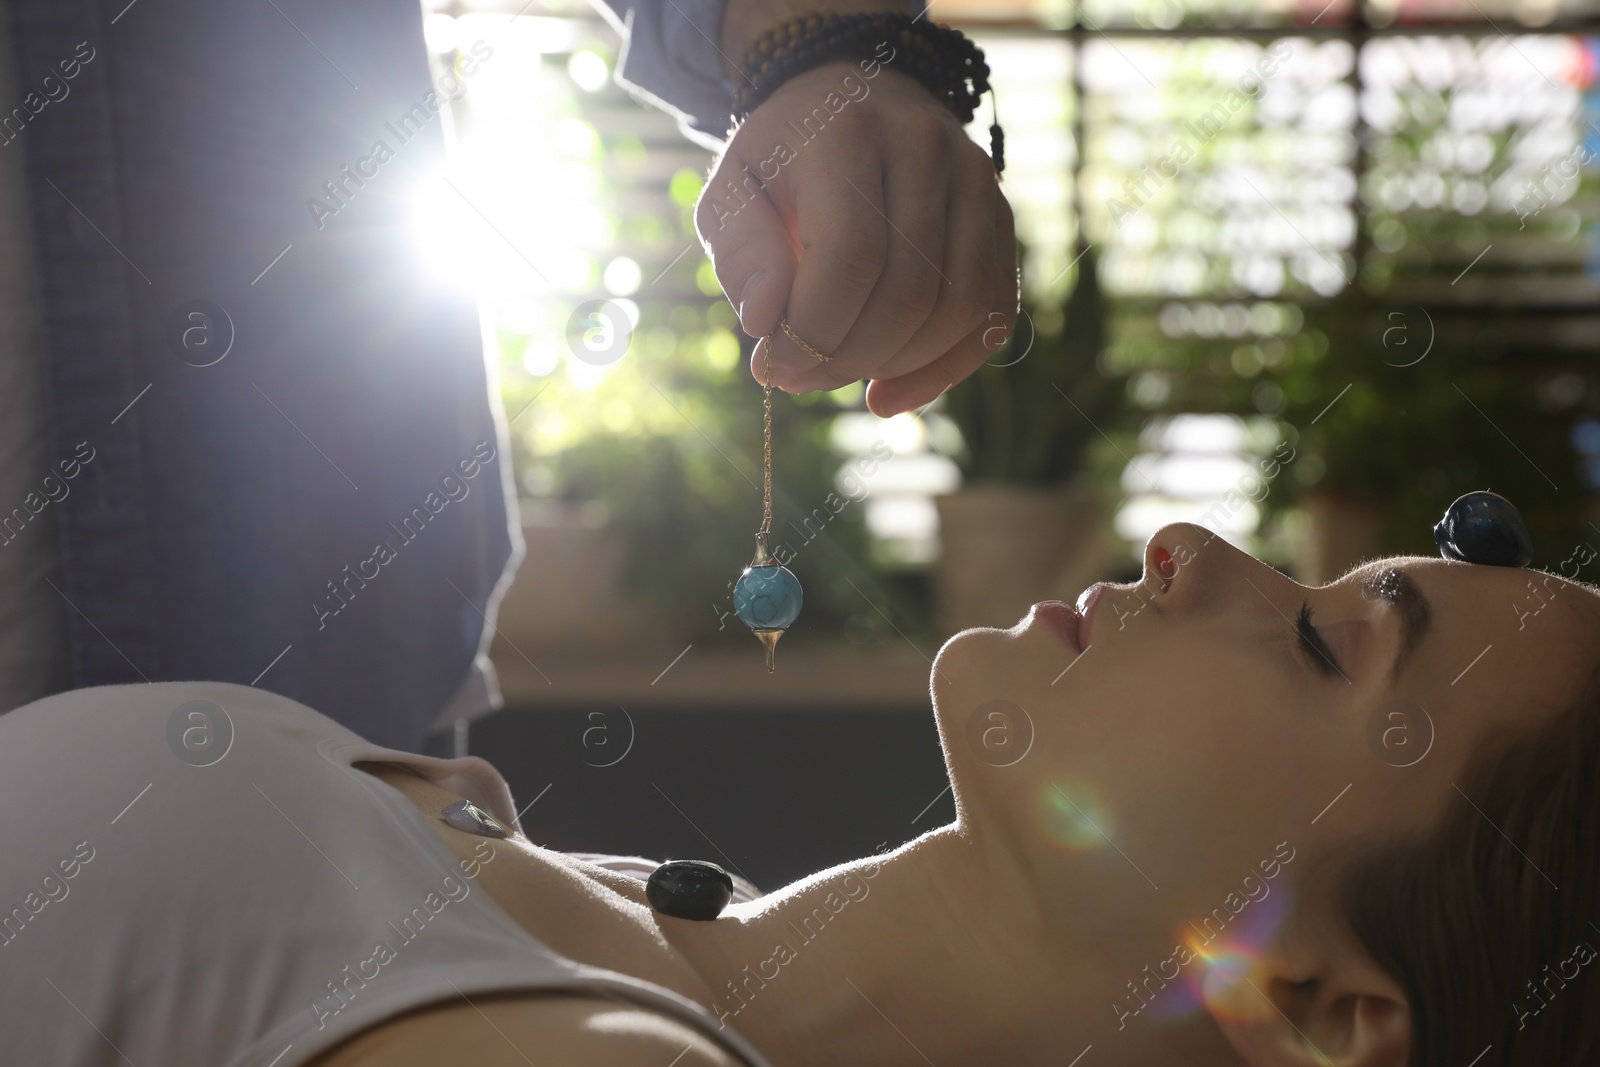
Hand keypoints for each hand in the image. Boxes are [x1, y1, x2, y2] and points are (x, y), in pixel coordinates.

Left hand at [694, 49, 1017, 417]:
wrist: (851, 99)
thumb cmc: (783, 163)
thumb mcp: (733, 192)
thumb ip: (740, 252)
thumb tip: (767, 321)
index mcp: (849, 133)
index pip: (851, 257)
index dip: (814, 331)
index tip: (773, 364)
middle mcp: (927, 149)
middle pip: (908, 293)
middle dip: (848, 357)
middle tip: (802, 374)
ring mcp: (976, 182)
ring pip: (956, 311)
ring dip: (894, 366)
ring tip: (840, 370)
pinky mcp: (1000, 219)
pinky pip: (991, 317)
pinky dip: (943, 370)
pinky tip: (891, 391)